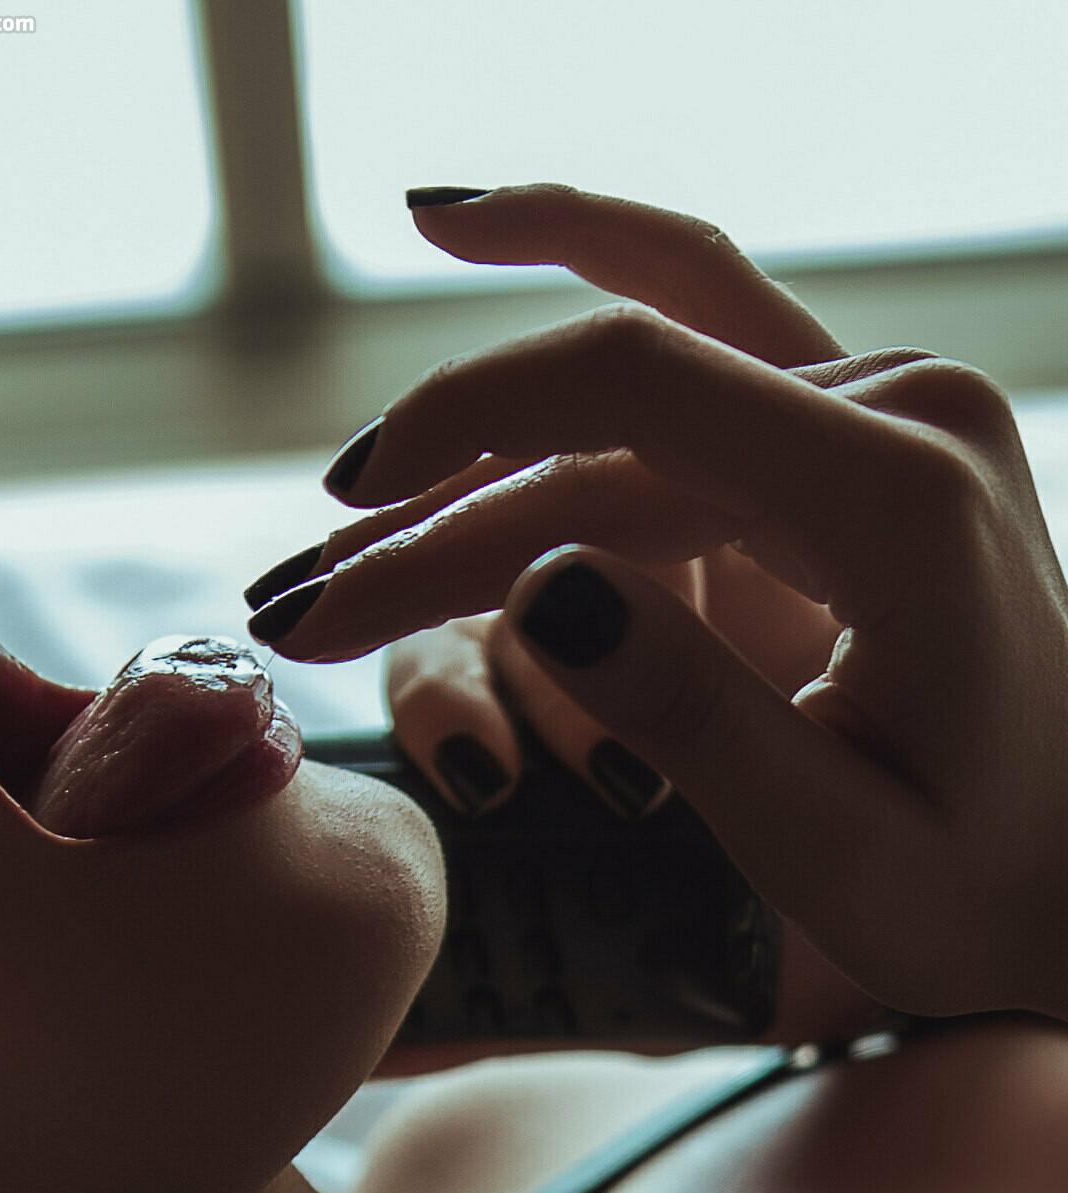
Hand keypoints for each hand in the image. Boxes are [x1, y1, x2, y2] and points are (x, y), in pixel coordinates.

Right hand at [245, 184, 1067, 1023]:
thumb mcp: (839, 846)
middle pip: (598, 421)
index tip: (352, 517)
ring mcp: (864, 411)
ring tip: (348, 565)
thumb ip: (695, 711)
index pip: (637, 386)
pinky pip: (677, 348)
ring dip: (471, 478)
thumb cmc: (979, 875)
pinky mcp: (830, 440)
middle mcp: (890, 412)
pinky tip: (471, 226)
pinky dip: (569, 303)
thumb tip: (541, 590)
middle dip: (435, 518)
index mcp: (905, 498)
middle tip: (304, 606)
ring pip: (615, 404)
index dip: (467, 424)